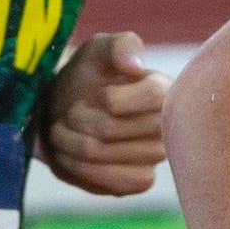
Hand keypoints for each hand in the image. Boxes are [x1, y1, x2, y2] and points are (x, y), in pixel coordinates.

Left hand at [39, 30, 167, 193]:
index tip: (95, 93)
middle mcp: (167, 126)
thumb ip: (119, 46)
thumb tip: (134, 65)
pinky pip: (111, 182)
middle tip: (69, 114)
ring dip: (68, 142)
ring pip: (99, 154)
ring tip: (62, 132)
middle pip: (110, 128)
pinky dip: (78, 168)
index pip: (153, 96)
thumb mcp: (98, 50)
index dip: (110, 98)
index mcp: (166, 90)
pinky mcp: (139, 181)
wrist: (66, 113)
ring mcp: (156, 157)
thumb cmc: (87, 78)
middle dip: (76, 119)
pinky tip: (71, 156)